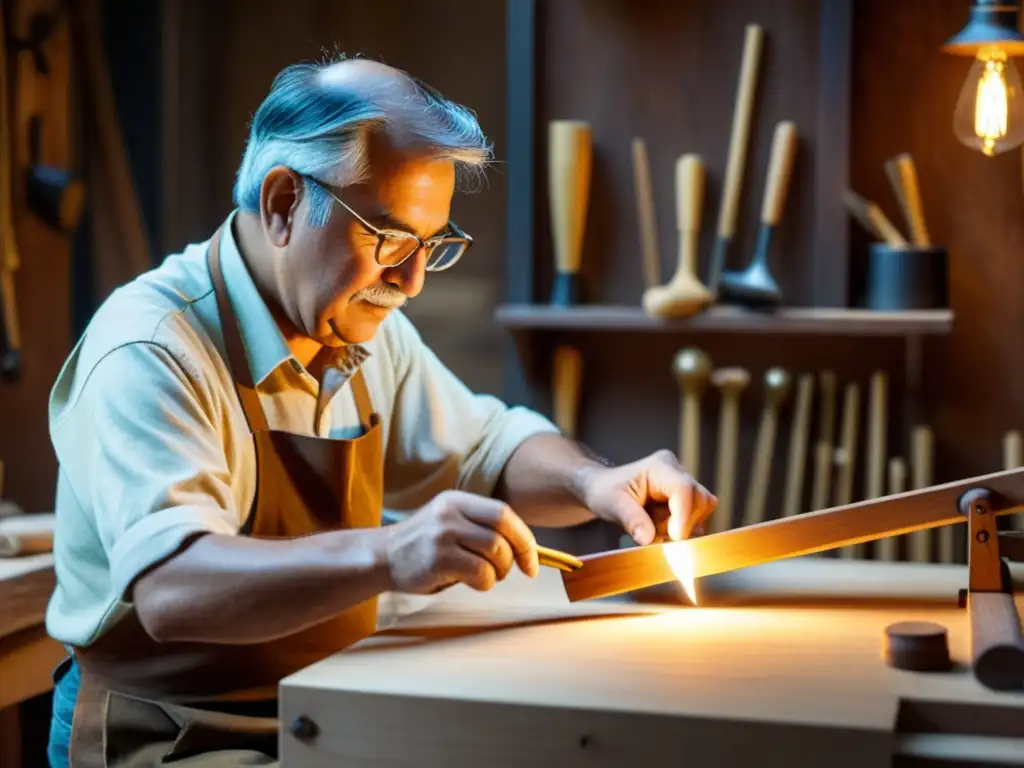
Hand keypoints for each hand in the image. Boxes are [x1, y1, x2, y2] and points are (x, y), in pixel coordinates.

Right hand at [384, 490, 538, 593]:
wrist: (382, 557)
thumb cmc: (423, 546)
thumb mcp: (449, 522)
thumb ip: (479, 526)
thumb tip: (524, 546)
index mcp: (457, 500)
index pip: (503, 512)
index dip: (523, 537)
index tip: (530, 560)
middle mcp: (450, 512)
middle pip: (502, 531)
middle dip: (518, 554)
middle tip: (516, 571)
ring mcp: (443, 534)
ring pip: (495, 552)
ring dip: (499, 571)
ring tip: (488, 576)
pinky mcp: (438, 559)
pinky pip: (480, 573)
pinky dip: (485, 583)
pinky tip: (472, 583)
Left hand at [579, 449, 716, 545]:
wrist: (604, 489)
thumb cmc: (606, 492)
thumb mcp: (612, 504)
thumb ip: (631, 519)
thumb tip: (648, 539)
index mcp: (659, 466)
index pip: (683, 489)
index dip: (683, 516)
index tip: (674, 538)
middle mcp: (676, 471)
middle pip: (700, 500)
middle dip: (684, 524)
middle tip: (660, 536)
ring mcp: (683, 484)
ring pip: (702, 510)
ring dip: (683, 528)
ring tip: (657, 530)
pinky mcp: (686, 499)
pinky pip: (697, 518)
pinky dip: (683, 529)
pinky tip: (662, 529)